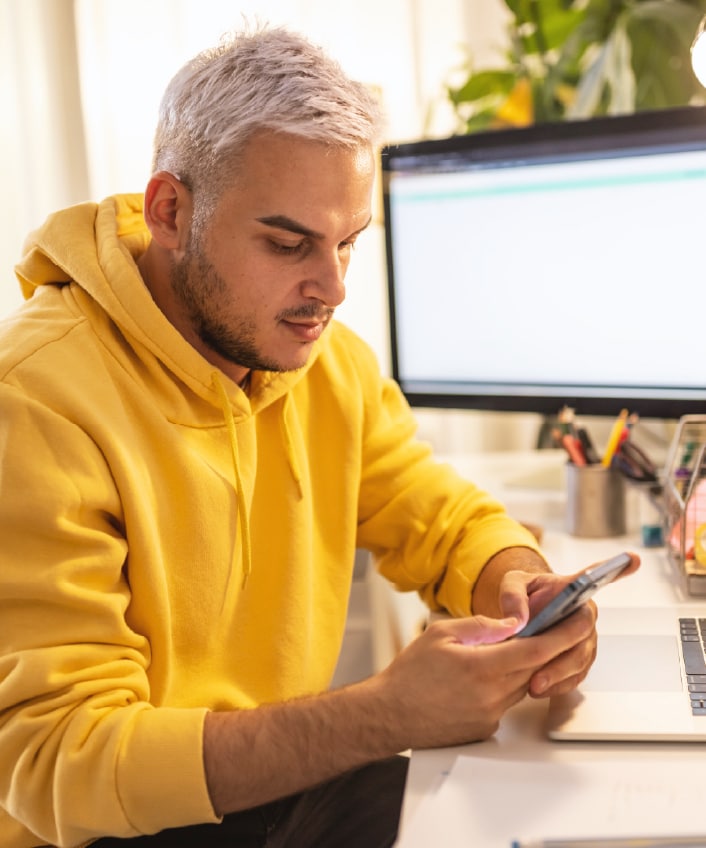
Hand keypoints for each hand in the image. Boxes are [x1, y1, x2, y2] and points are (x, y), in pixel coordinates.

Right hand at [375, 613, 572, 748]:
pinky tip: (480, 677)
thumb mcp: (441, 633)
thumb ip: (482, 626)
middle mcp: (492, 695)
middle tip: (553, 626)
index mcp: (483, 667)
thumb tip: (513, 623)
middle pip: (535, 668)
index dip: (563, 634)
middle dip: (547, 647)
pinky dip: (503, 685)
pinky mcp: (485, 728)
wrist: (389, 714)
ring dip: (522, 667)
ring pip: (521, 685)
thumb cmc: (409, 673)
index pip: (536, 649)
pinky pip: (506, 701)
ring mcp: (490, 715)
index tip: (581, 620)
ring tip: (507, 649)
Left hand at [496, 553, 640, 697]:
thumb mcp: (511, 585)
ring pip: (579, 661)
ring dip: (558, 675)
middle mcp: (585, 614)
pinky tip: (540, 689)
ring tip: (534, 686)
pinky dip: (558, 685)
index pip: (596, 576)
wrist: (521, 618)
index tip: (633, 558)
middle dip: (562, 655)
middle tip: (538, 668)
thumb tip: (517, 621)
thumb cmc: (523, 595)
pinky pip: (574, 676)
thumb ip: (511, 596)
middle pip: (583, 635)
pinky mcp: (579, 661)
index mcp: (573, 588)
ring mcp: (585, 639)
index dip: (616, 569)